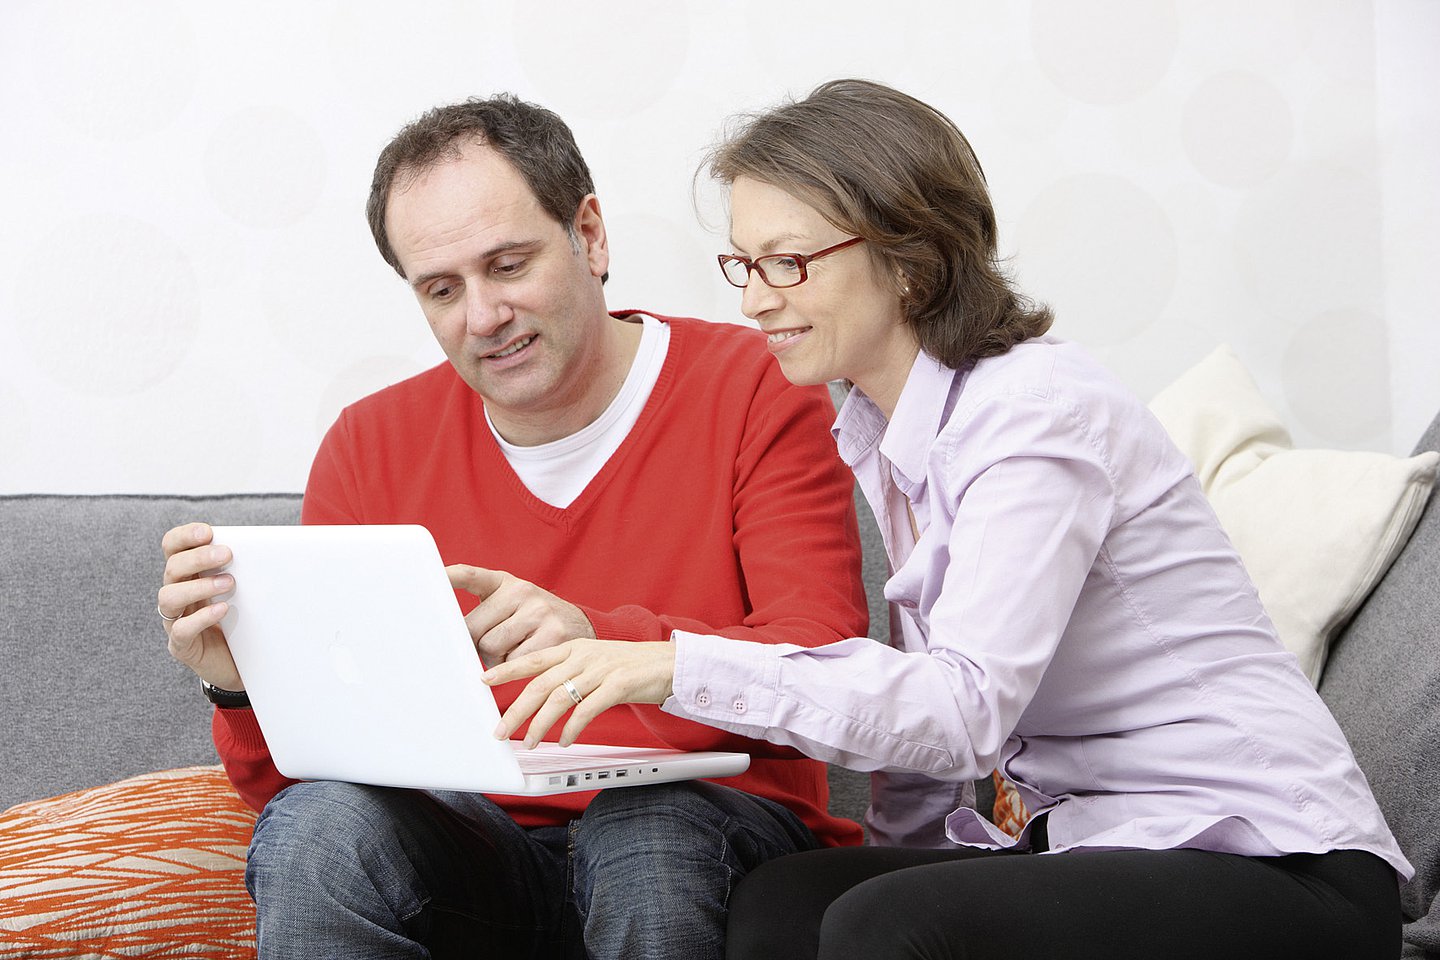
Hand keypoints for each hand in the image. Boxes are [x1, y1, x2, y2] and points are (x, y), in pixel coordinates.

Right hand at [158, 522, 242, 689]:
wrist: (243, 663)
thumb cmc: (241, 619)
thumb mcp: (243, 590)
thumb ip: (244, 569)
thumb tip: (270, 547)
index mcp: (189, 574)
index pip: (173, 547)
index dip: (184, 536)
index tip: (207, 532)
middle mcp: (177, 594)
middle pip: (172, 568)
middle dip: (198, 557)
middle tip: (227, 554)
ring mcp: (175, 620)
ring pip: (169, 597)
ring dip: (199, 586)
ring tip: (229, 583)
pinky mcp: (182, 645)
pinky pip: (181, 630)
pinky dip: (200, 618)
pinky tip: (222, 610)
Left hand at [447, 565, 594, 664]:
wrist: (581, 625)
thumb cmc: (533, 619)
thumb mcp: (511, 604)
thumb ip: (484, 612)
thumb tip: (451, 641)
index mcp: (506, 582)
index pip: (472, 576)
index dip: (450, 577)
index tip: (432, 575)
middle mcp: (522, 592)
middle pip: (473, 630)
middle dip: (477, 644)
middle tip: (495, 643)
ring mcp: (539, 612)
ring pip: (491, 649)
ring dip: (495, 659)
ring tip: (514, 649)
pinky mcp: (553, 636)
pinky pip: (513, 662)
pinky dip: (514, 668)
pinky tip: (527, 656)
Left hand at [482, 639, 676, 747]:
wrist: (669, 662)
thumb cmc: (630, 666)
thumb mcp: (594, 660)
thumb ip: (568, 671)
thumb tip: (539, 693)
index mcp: (574, 647)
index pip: (532, 658)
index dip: (506, 669)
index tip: (484, 679)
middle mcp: (584, 656)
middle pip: (540, 684)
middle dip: (516, 710)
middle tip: (500, 730)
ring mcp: (601, 669)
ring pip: (559, 698)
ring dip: (540, 724)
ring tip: (529, 741)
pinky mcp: (618, 684)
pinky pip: (587, 710)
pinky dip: (572, 728)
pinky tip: (564, 741)